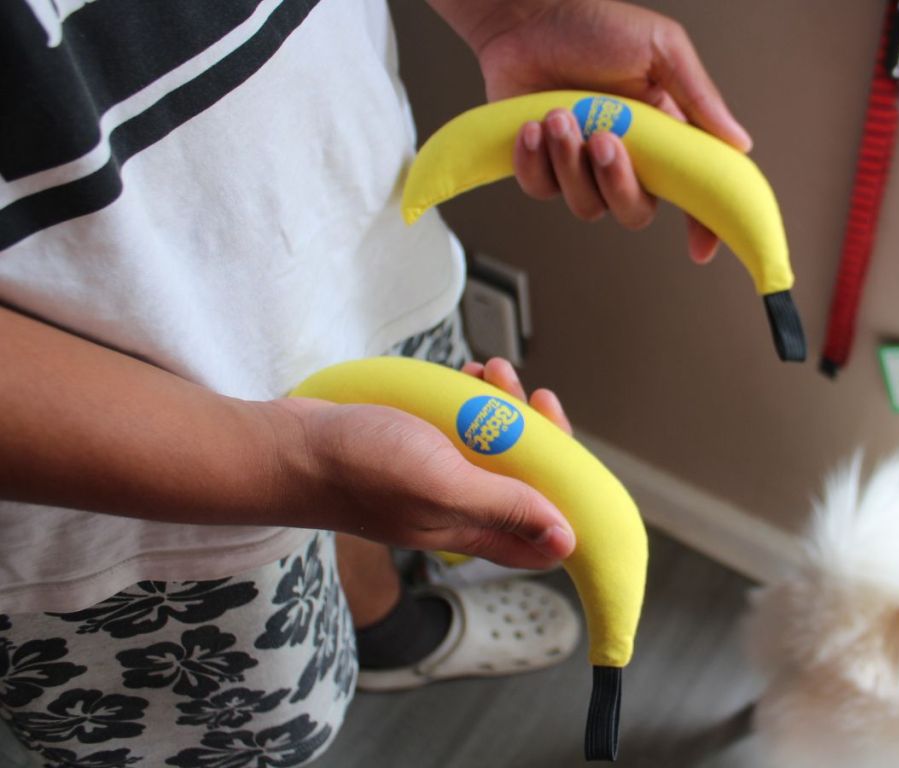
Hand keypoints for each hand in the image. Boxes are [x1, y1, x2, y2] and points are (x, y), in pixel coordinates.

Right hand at [269, 371, 574, 569]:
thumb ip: (505, 509)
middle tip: (529, 394)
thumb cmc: (359, 468)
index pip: (540, 530)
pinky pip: (459, 426)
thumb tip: (566, 538)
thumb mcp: (442, 486)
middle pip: (522, 479)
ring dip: (503, 408)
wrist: (290, 447)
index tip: (569, 449)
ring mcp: (435, 478)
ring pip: (490, 446)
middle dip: (536, 435)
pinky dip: (469, 400)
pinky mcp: (415, 451)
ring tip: (493, 371)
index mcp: (470, 529)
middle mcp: (457, 508)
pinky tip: (465, 375)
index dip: (566, 497)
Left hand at [430, 0, 751, 263]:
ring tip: (559, 117)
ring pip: (586, 205)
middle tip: (604, 139)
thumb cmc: (593, 24)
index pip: (690, 191)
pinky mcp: (541, 166)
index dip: (701, 225)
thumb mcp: (661, 49)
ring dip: (570, 163)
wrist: (527, 14)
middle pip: (635, 211)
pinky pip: (542, 190)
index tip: (700, 248)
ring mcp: (581, 166)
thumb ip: (698, 98)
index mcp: (662, 136)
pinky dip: (535, 162)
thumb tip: (741, 143)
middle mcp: (625, 158)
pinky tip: (533, 128)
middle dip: (619, 182)